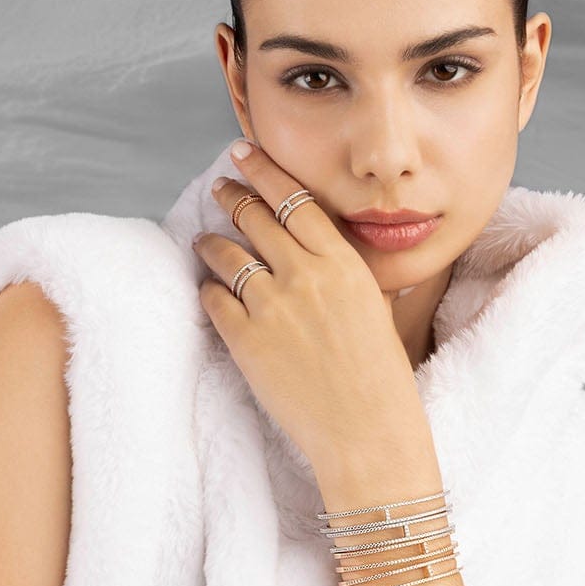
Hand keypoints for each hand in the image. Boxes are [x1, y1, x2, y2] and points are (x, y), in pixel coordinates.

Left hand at [192, 139, 432, 473]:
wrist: (367, 431)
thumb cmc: (380, 376)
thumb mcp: (376, 307)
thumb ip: (349, 274)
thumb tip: (334, 252)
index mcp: (343, 263)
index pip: (294, 199)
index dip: (264, 171)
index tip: (244, 155)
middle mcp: (305, 275)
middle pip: (255, 217)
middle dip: (232, 197)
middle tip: (221, 188)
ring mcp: (272, 306)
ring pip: (226, 255)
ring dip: (212, 243)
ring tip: (204, 240)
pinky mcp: (245, 340)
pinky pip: (214, 300)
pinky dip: (208, 290)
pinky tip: (208, 289)